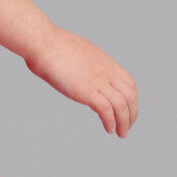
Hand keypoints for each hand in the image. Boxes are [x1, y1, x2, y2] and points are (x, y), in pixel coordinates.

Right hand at [24, 26, 138, 135]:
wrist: (43, 43)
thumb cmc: (50, 46)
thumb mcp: (75, 52)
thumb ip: (81, 63)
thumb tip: (74, 69)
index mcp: (105, 62)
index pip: (129, 83)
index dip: (131, 99)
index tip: (127, 110)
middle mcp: (106, 72)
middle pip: (130, 95)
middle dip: (132, 114)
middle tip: (127, 128)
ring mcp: (98, 81)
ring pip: (122, 105)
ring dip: (124, 122)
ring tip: (121, 133)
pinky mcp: (86, 91)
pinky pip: (106, 110)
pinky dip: (110, 122)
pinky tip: (109, 129)